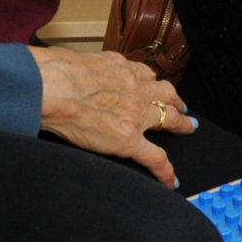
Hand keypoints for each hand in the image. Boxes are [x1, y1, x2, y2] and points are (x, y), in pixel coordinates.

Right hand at [32, 47, 192, 187]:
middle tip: (180, 106)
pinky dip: (165, 171)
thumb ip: (87, 69)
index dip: (151, 82)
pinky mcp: (130, 140)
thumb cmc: (55, 73)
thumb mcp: (78, 61)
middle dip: (174, 99)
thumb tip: (73, 72)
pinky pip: (155, 158)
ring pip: (169, 119)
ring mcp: (136, 115)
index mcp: (120, 70)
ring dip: (181, 124)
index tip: (154, 85)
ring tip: (187, 128)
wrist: (53, 88)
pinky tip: (171, 180)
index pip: (143, 75)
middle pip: (164, 93)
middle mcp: (134, 89)